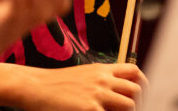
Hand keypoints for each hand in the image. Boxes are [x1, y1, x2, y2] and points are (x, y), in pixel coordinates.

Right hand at [21, 63, 146, 110]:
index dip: (142, 83)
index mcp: (102, 70)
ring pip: (129, 105)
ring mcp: (97, 95)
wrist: (35, 86)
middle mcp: (103, 80)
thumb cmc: (55, 84)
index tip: (140, 95)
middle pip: (135, 90)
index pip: (134, 71)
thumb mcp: (82, 75)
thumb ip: (100, 81)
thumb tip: (115, 92)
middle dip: (137, 103)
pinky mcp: (90, 109)